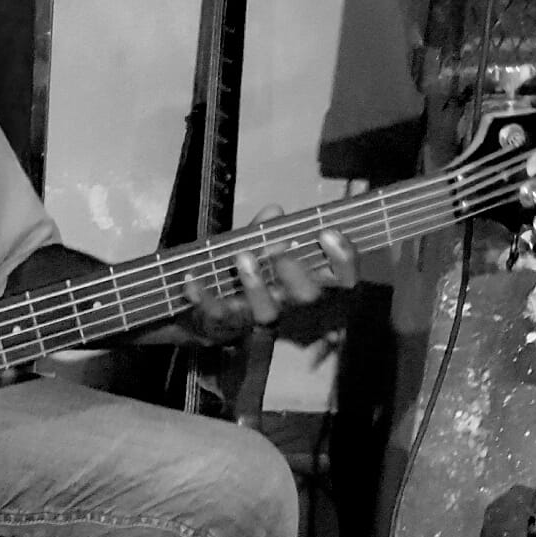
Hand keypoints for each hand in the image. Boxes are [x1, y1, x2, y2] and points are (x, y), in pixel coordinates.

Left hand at [183, 206, 356, 343]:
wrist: (200, 316)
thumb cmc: (238, 278)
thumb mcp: (252, 248)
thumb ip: (263, 231)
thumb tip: (274, 211)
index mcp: (301, 284)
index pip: (340, 279)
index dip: (342, 259)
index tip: (328, 232)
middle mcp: (285, 304)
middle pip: (307, 297)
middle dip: (297, 271)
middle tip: (282, 247)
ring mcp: (254, 318)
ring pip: (266, 311)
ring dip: (255, 283)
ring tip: (243, 256)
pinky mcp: (222, 326)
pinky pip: (215, 313)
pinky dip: (203, 295)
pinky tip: (192, 278)